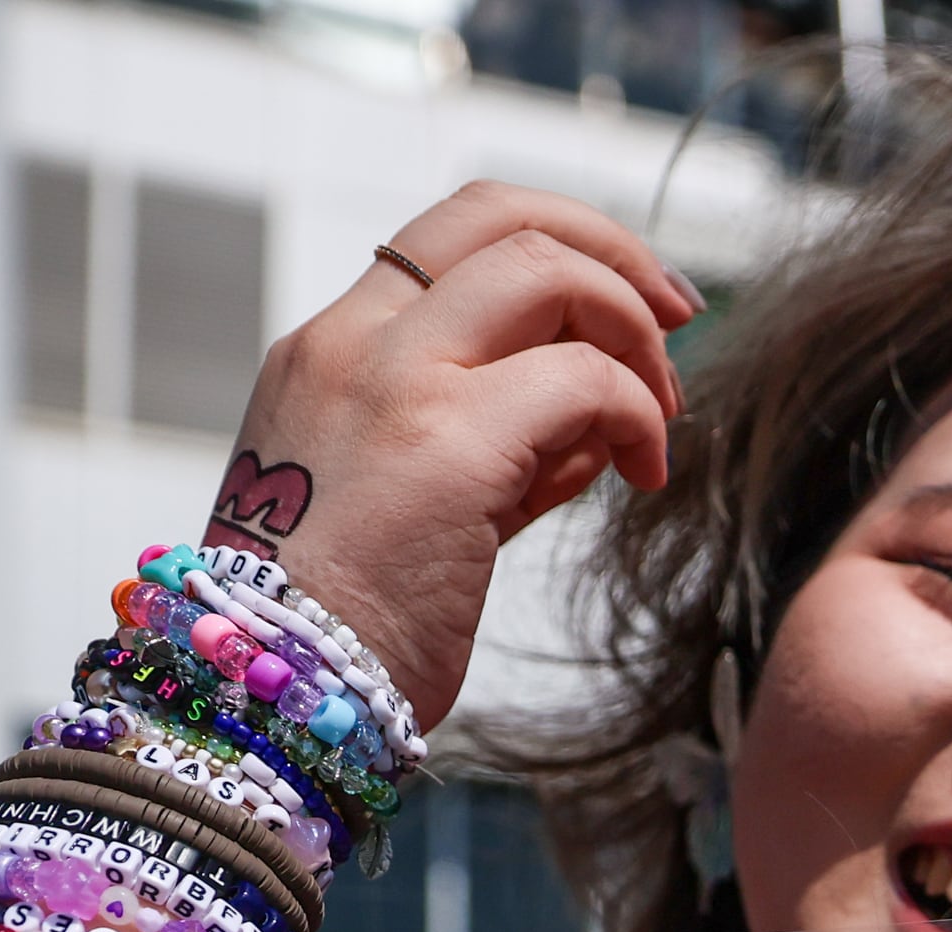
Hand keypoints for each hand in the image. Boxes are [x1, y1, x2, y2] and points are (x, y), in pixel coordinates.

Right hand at [205, 182, 699, 729]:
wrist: (275, 697)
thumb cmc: (342, 626)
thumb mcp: (419, 506)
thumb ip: (501, 445)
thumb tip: (600, 409)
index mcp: (328, 349)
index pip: (451, 234)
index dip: (559, 244)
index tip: (628, 301)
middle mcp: (352, 342)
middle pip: (501, 215)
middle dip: (611, 250)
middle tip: (676, 317)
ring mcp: (395, 380)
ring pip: (547, 269)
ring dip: (632, 331)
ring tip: (660, 417)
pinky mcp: (449, 442)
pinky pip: (584, 379)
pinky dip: (637, 415)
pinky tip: (646, 473)